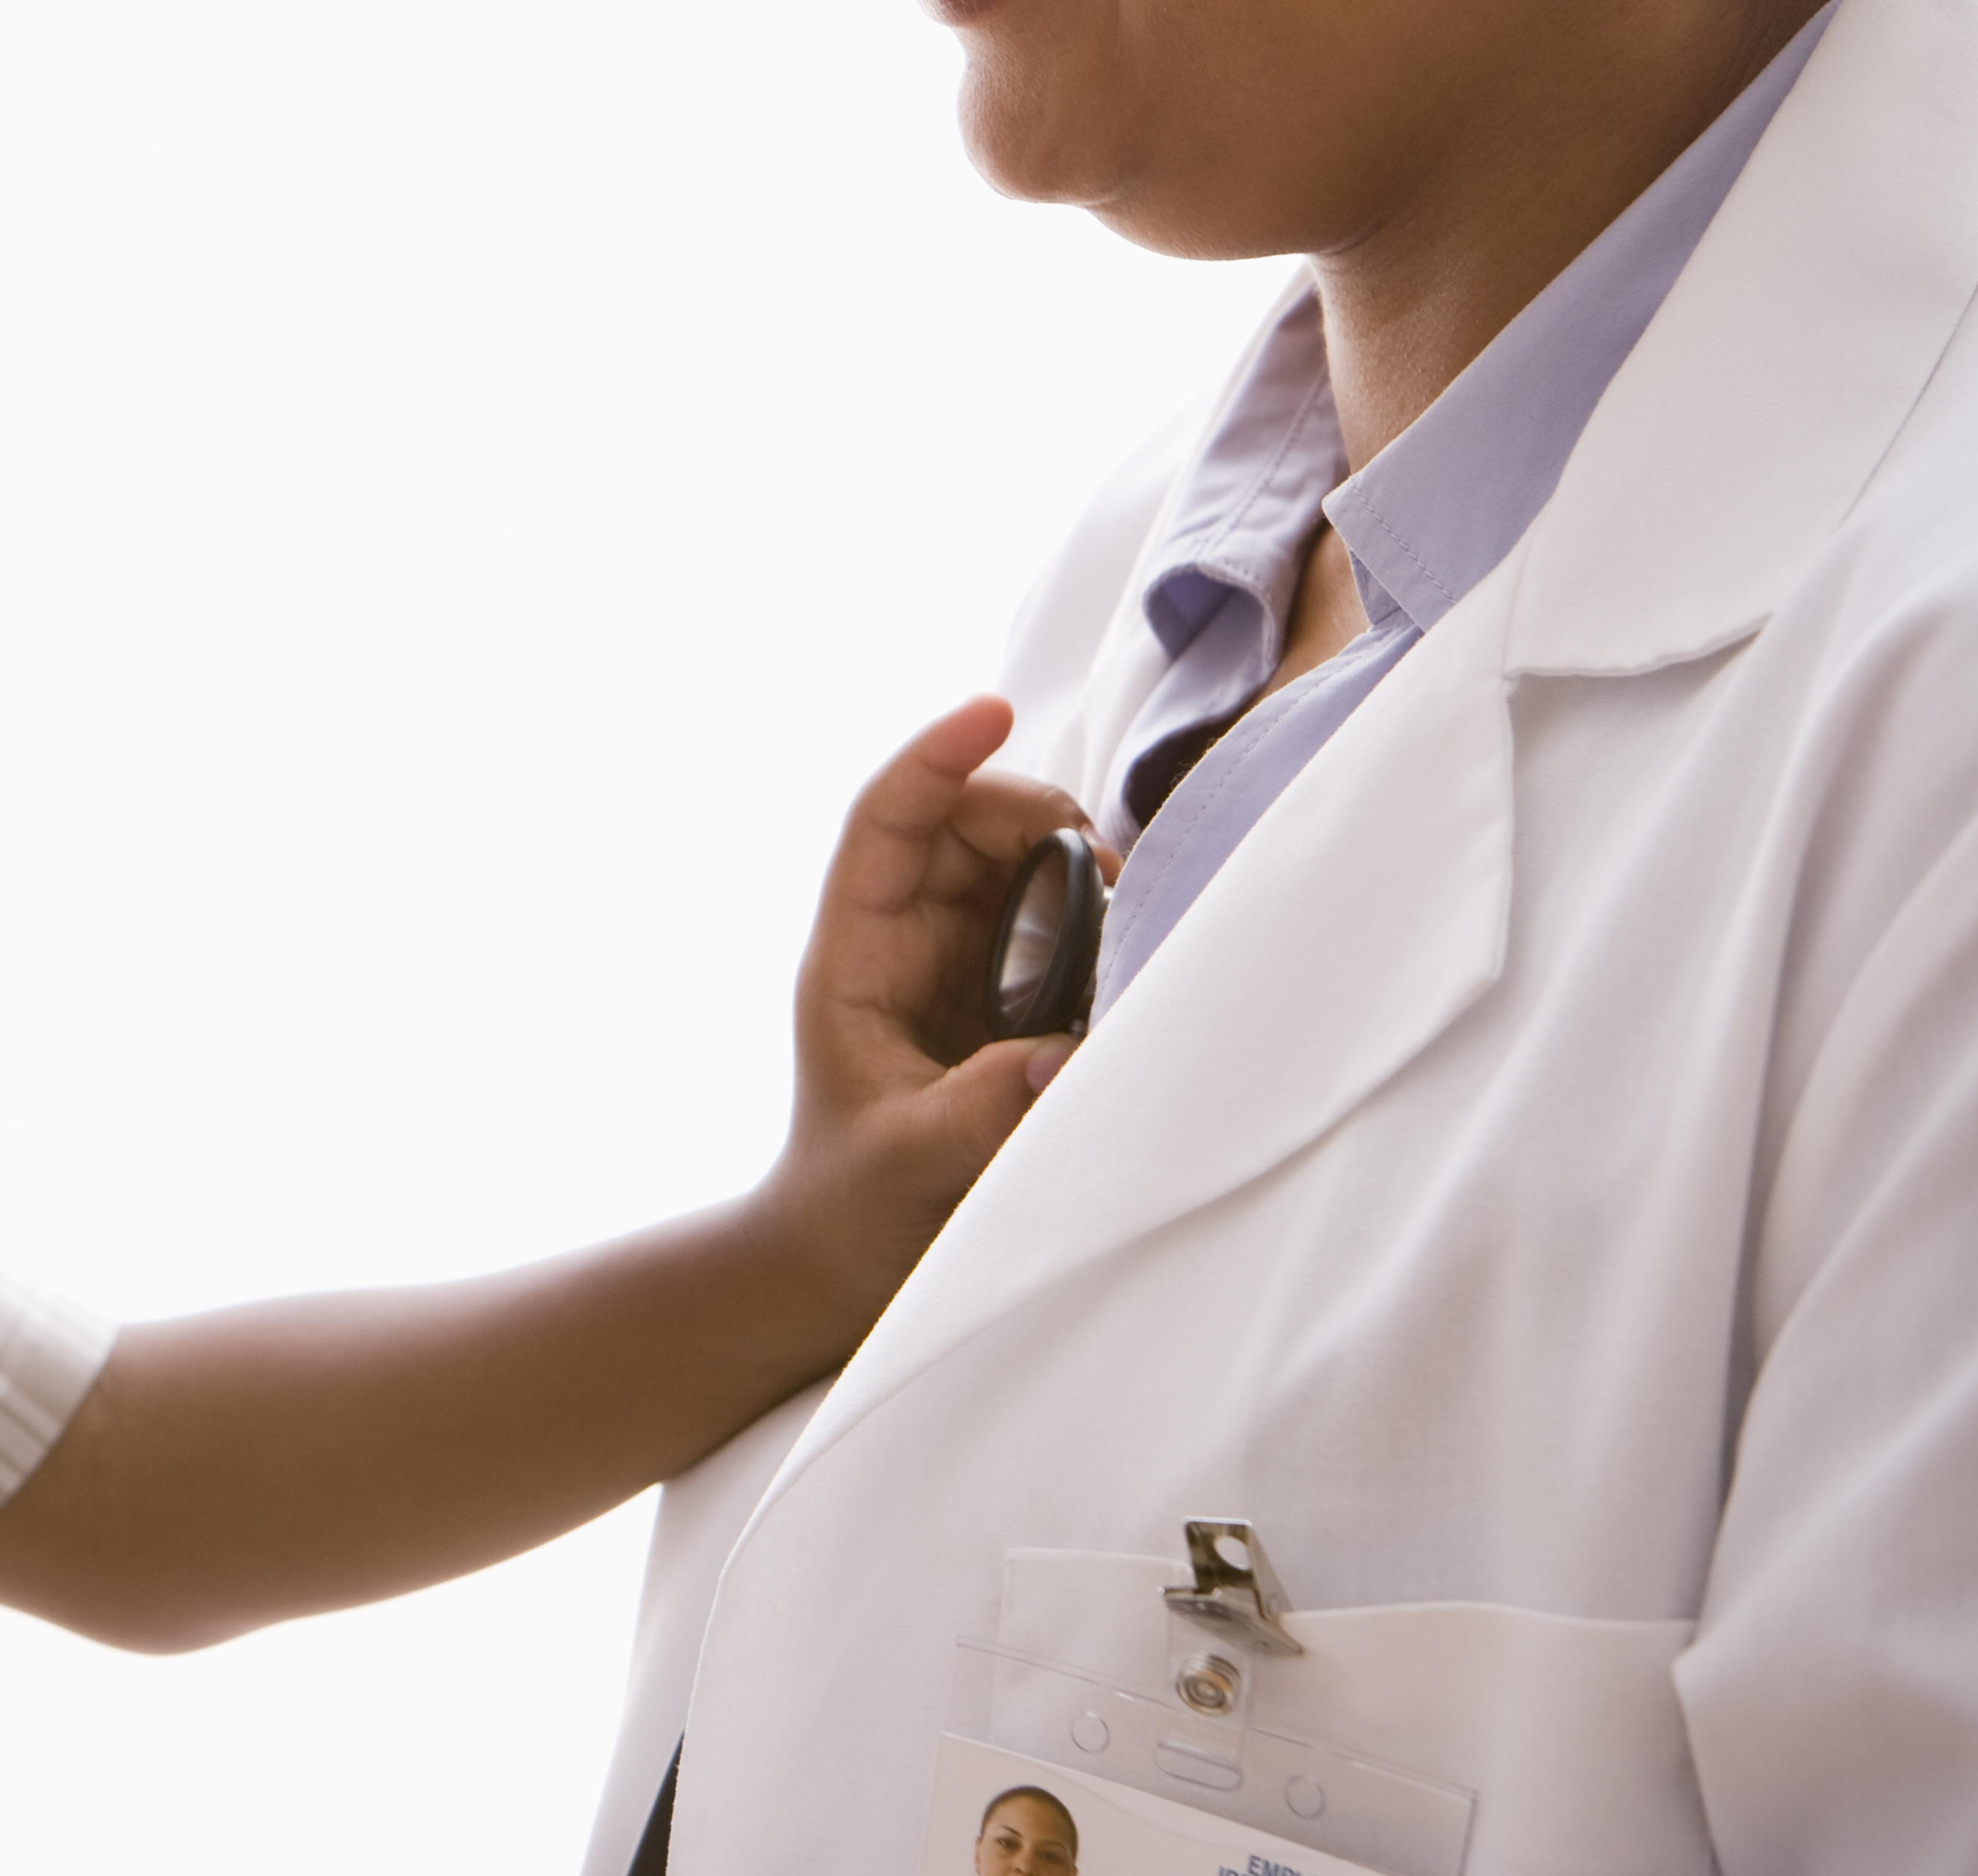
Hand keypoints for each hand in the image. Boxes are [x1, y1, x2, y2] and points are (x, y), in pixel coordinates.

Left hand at [762, 696, 1105, 1338]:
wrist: (845, 1267)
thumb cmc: (852, 1210)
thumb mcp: (908, 1165)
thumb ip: (983, 1113)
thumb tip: (1067, 1053)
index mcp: (854, 959)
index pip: (885, 824)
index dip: (933, 758)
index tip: (992, 710)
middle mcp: (903, 945)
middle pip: (965, 827)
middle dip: (1037, 818)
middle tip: (1112, 873)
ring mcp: (956, 967)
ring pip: (1018, 869)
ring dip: (1075, 868)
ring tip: (1129, 913)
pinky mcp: (1003, 1001)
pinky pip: (1054, 929)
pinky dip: (1096, 921)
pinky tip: (1132, 951)